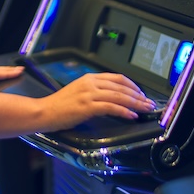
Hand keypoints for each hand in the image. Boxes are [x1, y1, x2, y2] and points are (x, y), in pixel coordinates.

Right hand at [40, 72, 156, 130]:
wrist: (44, 112)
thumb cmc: (60, 105)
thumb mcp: (78, 92)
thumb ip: (95, 91)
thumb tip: (114, 98)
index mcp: (89, 78)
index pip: (117, 78)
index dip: (133, 85)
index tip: (141, 93)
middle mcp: (90, 83)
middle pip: (121, 87)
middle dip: (138, 95)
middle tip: (149, 103)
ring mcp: (89, 94)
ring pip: (119, 96)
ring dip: (135, 103)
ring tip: (145, 109)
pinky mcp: (87, 106)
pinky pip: (111, 107)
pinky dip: (124, 111)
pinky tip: (132, 116)